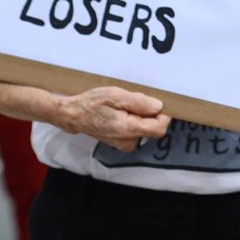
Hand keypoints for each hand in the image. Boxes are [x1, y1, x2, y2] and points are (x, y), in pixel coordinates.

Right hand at [57, 86, 171, 151]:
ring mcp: (124, 145)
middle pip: (153, 127)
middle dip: (149, 113)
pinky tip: (121, 112)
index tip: (158, 102)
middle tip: (132, 101)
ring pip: (145, 128)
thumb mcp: (116, 95)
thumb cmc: (93, 103)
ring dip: (140, 115)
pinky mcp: (122, 143)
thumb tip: (159, 107)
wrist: (75, 115)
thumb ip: (139, 102)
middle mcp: (128, 142)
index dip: (164, 115)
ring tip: (124, 106)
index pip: (159, 128)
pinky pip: (137, 130)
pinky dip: (134, 120)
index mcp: (128, 130)